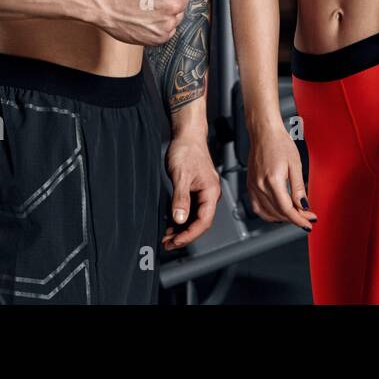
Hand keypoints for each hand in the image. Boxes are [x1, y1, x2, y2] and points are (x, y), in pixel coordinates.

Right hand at [96, 0, 190, 45]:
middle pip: (181, 0)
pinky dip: (160, 26)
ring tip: (147, 6)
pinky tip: (146, 18)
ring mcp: (166, 23)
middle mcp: (174, 5)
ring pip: (176, 16)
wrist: (102, 2)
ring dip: (165, 12)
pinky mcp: (159, 37)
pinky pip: (168, 31)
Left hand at [160, 135, 220, 249]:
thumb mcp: (180, 176)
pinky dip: (182, 219)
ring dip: (182, 229)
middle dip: (184, 235)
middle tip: (168, 243)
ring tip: (167, 237)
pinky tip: (172, 224)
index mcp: (211, 192)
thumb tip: (180, 219)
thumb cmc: (187, 150)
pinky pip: (191, 210)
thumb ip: (181, 199)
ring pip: (195, 217)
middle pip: (200, 222)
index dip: (190, 234)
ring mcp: (203, 193)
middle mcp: (210, 194)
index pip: (203, 221)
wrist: (187, 135)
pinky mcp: (196, 190)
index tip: (176, 241)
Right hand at [246, 119, 316, 230]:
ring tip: (295, 215)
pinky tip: (278, 213)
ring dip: (283, 218)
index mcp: (273, 180)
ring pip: (268, 213)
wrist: (264, 132)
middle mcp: (260, 185)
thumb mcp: (295, 164)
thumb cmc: (279, 143)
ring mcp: (253, 186)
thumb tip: (303, 205)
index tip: (309, 222)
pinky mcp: (250, 185)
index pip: (287, 209)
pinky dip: (268, 214)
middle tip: (307, 216)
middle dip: (295, 218)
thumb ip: (299, 188)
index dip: (299, 219)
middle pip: (279, 213)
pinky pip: (257, 207)